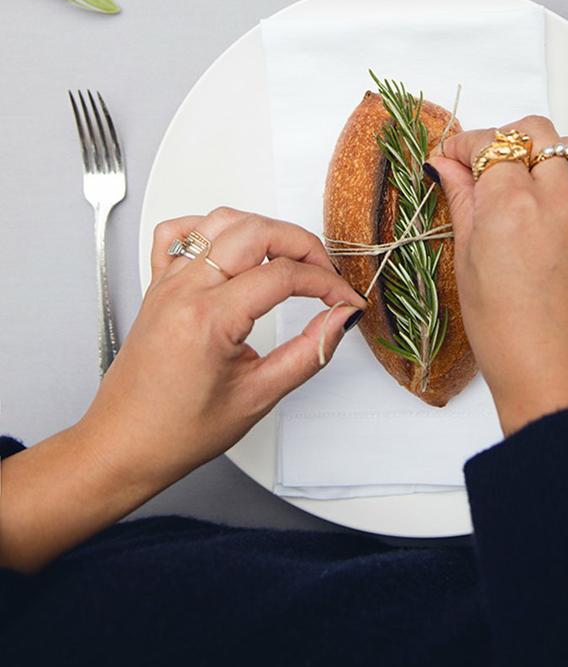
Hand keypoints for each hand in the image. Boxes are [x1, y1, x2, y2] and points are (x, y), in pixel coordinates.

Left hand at [79, 207, 364, 497]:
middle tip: (325, 274)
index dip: (326, 283)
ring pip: (221, 221)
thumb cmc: (177, 432)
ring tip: (289, 258)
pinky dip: (211, 228)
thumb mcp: (257, 398)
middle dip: (302, 244)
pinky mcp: (158, 285)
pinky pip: (180, 233)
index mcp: (208, 319)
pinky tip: (232, 248)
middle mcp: (184, 290)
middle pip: (256, 231)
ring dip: (264, 229)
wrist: (124, 444)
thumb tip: (339, 321)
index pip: (283, 276)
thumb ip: (308, 353)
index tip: (344, 300)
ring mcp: (167, 283)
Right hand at [427, 118, 567, 435]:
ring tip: (521, 188)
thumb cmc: (509, 339)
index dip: (466, 145)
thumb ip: (462, 202)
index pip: (490, 143)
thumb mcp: (468, 264)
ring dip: (542, 157)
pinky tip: (550, 217)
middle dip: (506, 139)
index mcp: (512, 205)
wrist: (563, 384)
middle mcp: (560, 201)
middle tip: (485, 167)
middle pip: (535, 132)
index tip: (453, 156)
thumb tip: (446, 167)